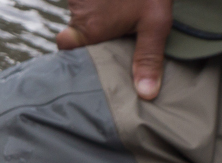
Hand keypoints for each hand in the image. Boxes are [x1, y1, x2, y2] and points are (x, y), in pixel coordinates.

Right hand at [55, 0, 172, 99]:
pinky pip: (86, 2)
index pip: (65, 46)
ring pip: (80, 15)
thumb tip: (146, 95)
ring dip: (95, 17)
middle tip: (109, 40)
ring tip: (118, 19)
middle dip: (89, 36)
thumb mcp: (156, 22)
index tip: (89, 55)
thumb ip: (149, 57)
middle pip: (73, 33)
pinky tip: (115, 5)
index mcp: (89, 30)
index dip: (73, 50)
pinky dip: (98, 5)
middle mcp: (78, 15)